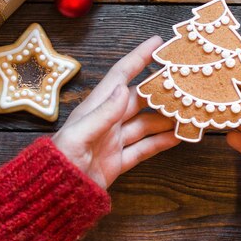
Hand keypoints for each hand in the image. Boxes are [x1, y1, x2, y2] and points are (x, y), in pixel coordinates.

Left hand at [52, 36, 180, 188]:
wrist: (53, 197)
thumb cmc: (58, 162)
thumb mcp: (77, 135)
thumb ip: (102, 114)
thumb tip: (124, 88)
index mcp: (95, 108)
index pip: (121, 76)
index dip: (138, 58)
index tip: (157, 43)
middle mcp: (107, 120)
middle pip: (139, 98)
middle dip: (160, 89)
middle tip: (183, 80)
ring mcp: (114, 141)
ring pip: (146, 123)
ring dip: (165, 118)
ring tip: (187, 111)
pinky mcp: (118, 162)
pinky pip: (144, 148)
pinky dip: (161, 142)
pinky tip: (178, 136)